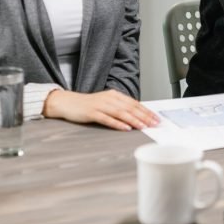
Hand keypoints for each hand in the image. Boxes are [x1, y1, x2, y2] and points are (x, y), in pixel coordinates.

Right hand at [44, 89, 160, 130]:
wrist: (67, 102)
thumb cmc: (88, 105)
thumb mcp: (106, 103)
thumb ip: (119, 108)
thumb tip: (136, 116)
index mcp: (115, 95)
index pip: (134, 103)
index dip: (146, 111)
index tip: (156, 118)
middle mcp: (109, 98)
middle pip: (130, 108)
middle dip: (144, 116)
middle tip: (154, 123)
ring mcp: (100, 105)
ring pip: (121, 113)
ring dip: (134, 120)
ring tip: (143, 126)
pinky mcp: (92, 113)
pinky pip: (107, 119)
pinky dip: (117, 123)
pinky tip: (125, 128)